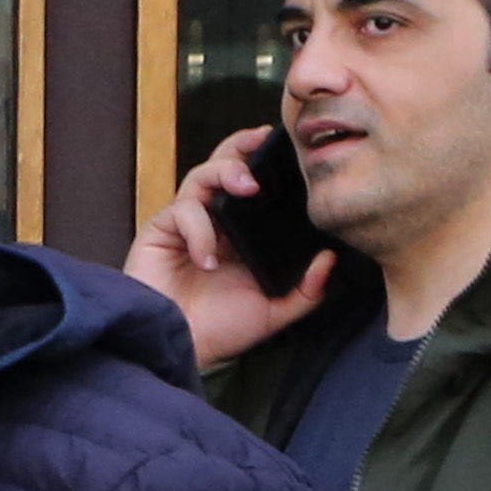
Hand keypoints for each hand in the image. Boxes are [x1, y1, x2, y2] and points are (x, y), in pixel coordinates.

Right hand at [122, 130, 314, 369]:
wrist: (182, 348)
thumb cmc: (222, 329)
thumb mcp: (275, 311)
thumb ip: (307, 290)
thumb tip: (330, 258)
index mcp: (240, 231)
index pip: (251, 182)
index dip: (264, 159)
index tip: (286, 146)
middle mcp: (213, 220)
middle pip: (222, 164)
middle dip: (241, 147)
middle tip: (261, 143)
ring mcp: (186, 224)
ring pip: (200, 176)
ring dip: (225, 173)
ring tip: (246, 188)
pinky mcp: (160, 232)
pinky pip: (181, 212)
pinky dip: (200, 230)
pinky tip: (209, 259)